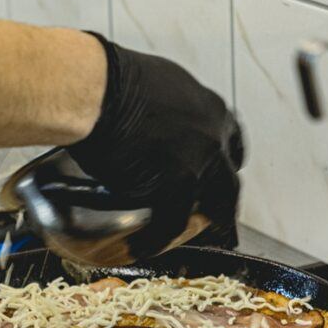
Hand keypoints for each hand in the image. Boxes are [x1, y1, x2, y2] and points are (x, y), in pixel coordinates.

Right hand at [66, 34, 243, 244]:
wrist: (96, 90)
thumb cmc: (111, 80)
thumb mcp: (157, 86)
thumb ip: (168, 109)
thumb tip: (151, 122)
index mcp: (210, 108)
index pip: (230, 143)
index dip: (225, 163)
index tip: (221, 174)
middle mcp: (212, 135)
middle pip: (228, 181)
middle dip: (225, 204)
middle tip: (222, 224)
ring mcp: (198, 161)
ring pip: (212, 207)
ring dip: (205, 228)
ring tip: (196, 244)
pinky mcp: (176, 184)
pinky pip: (170, 223)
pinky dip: (156, 239)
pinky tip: (145, 248)